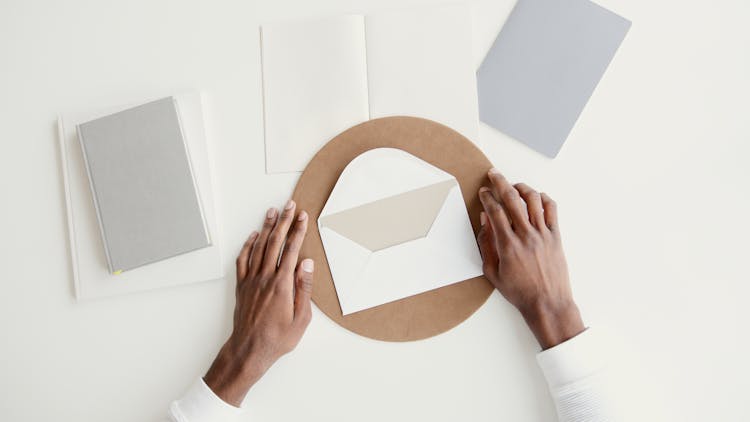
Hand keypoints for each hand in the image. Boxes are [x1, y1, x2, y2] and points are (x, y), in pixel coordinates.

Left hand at [204, 200, 313, 405]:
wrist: (250, 350)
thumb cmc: (277, 338)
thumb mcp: (301, 318)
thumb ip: (304, 288)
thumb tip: (307, 264)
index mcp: (282, 284)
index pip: (292, 250)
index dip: (298, 231)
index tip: (303, 217)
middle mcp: (265, 278)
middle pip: (275, 242)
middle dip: (284, 221)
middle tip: (290, 206)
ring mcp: (251, 281)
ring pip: (258, 247)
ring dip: (267, 228)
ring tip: (273, 212)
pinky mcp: (242, 286)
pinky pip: (243, 260)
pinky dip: (248, 245)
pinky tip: (254, 236)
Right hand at [477, 168, 583, 349]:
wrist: (547, 303)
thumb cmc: (519, 292)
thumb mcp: (492, 272)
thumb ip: (486, 244)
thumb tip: (485, 221)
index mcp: (508, 245)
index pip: (495, 211)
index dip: (487, 197)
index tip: (483, 192)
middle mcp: (526, 236)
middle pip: (512, 199)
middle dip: (500, 182)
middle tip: (494, 175)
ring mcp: (544, 235)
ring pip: (533, 200)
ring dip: (522, 187)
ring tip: (514, 185)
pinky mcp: (556, 237)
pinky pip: (552, 209)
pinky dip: (543, 198)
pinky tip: (536, 197)